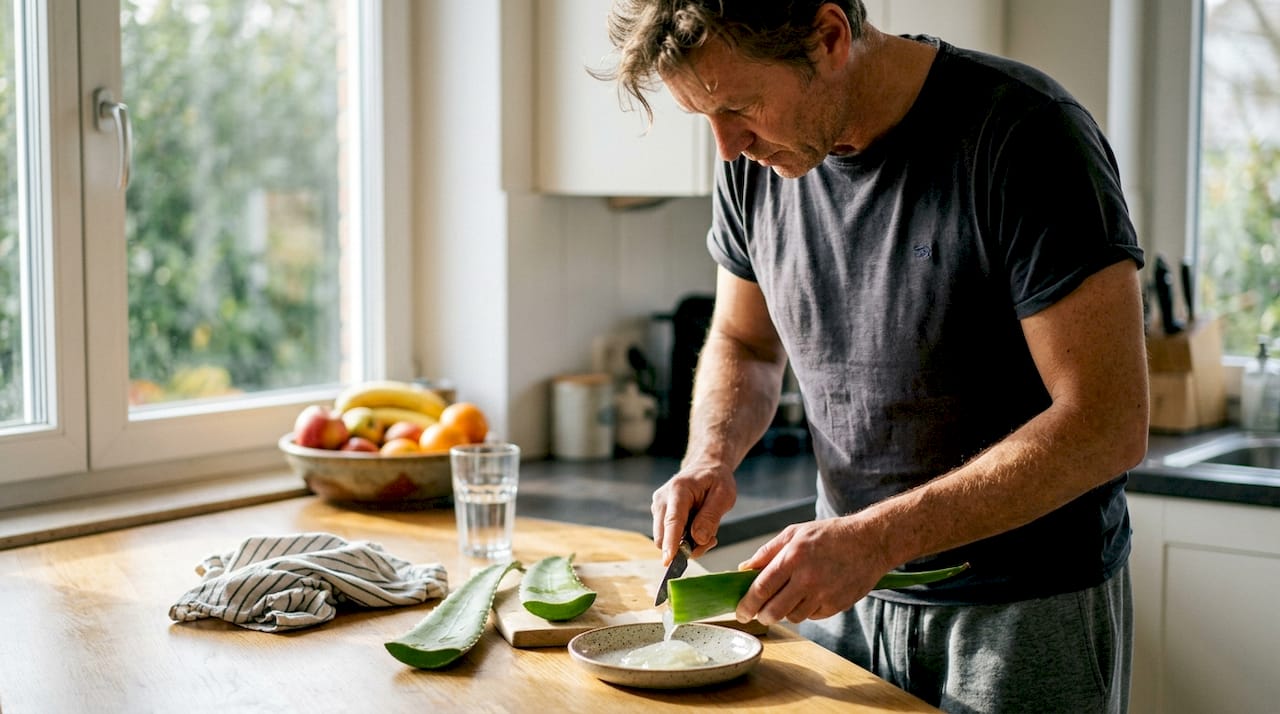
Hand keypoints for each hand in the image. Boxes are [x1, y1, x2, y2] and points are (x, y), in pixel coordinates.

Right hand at [651, 462, 737, 564]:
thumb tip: (698, 540)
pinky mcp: (659, 514)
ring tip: (707, 529)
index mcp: (679, 490)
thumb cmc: (716, 479)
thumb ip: (711, 517)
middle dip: (684, 547)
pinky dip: (683, 539)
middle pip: (663, 536)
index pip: (672, 521)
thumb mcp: (724, 495)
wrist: (706, 467)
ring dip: (686, 544)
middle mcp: (662, 499)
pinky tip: (697, 528)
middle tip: (711, 540)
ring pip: (665, 540)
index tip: (668, 561)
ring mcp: (658, 507)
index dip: (671, 543)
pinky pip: (668, 536)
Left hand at [734, 517, 891, 625]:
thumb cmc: (829, 535)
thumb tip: (743, 569)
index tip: (740, 612)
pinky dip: (806, 610)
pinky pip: (811, 616)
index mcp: (793, 557)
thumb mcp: (794, 533)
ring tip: (788, 598)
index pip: (761, 589)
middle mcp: (807, 578)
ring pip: (792, 617)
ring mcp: (823, 594)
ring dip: (785, 612)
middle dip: (762, 616)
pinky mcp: (836, 605)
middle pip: (774, 611)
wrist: (869, 542)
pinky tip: (810, 595)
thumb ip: (767, 552)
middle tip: (759, 613)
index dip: (747, 605)